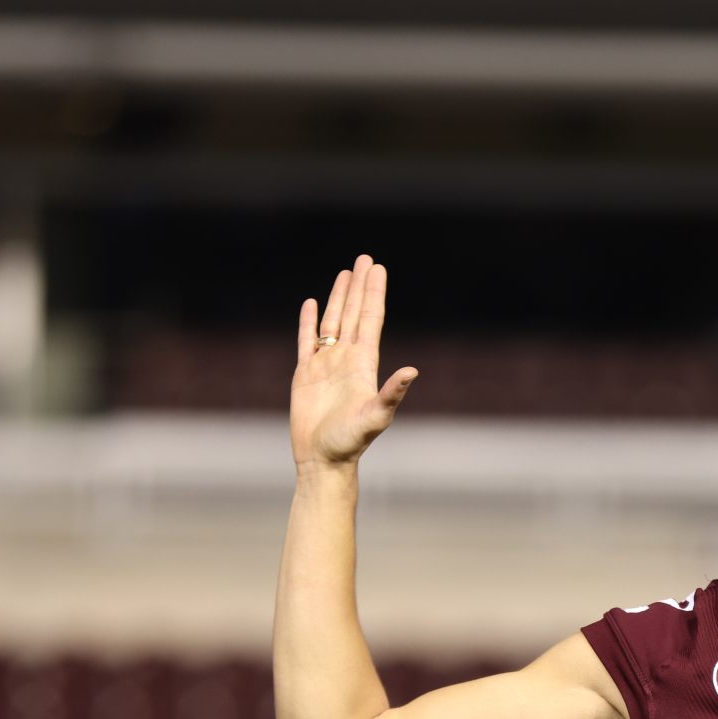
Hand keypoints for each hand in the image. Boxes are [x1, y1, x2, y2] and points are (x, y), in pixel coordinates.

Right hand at [290, 253, 419, 469]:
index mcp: (364, 364)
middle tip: (364, 259)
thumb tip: (412, 371)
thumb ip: (392, 393)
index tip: (377, 269)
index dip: (374, 294)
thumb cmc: (351, 443)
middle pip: (353, 313)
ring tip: (344, 273)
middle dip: (359, 286)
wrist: (323, 460)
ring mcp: (326, 365)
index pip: (370, 319)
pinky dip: (308, 321)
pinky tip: (311, 303)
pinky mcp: (305, 374)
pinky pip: (306, 341)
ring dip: (338, 297)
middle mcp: (347, 359)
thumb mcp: (376, 417)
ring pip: (332, 322)